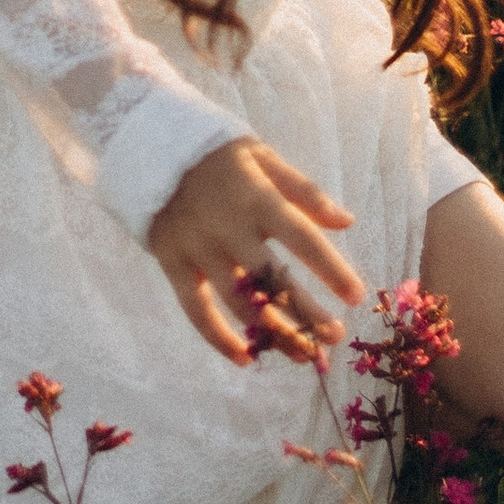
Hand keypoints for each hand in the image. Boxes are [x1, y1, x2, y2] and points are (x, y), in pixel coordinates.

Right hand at [146, 136, 363, 367]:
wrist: (147, 144)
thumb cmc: (216, 154)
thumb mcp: (261, 156)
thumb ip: (304, 191)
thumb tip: (346, 221)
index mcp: (255, 196)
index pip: (301, 238)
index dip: (330, 269)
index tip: (356, 296)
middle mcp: (227, 225)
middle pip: (273, 279)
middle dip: (308, 313)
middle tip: (335, 336)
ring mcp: (197, 247)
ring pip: (239, 302)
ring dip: (275, 333)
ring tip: (305, 354)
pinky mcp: (172, 262)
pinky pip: (195, 310)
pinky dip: (218, 338)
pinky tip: (245, 359)